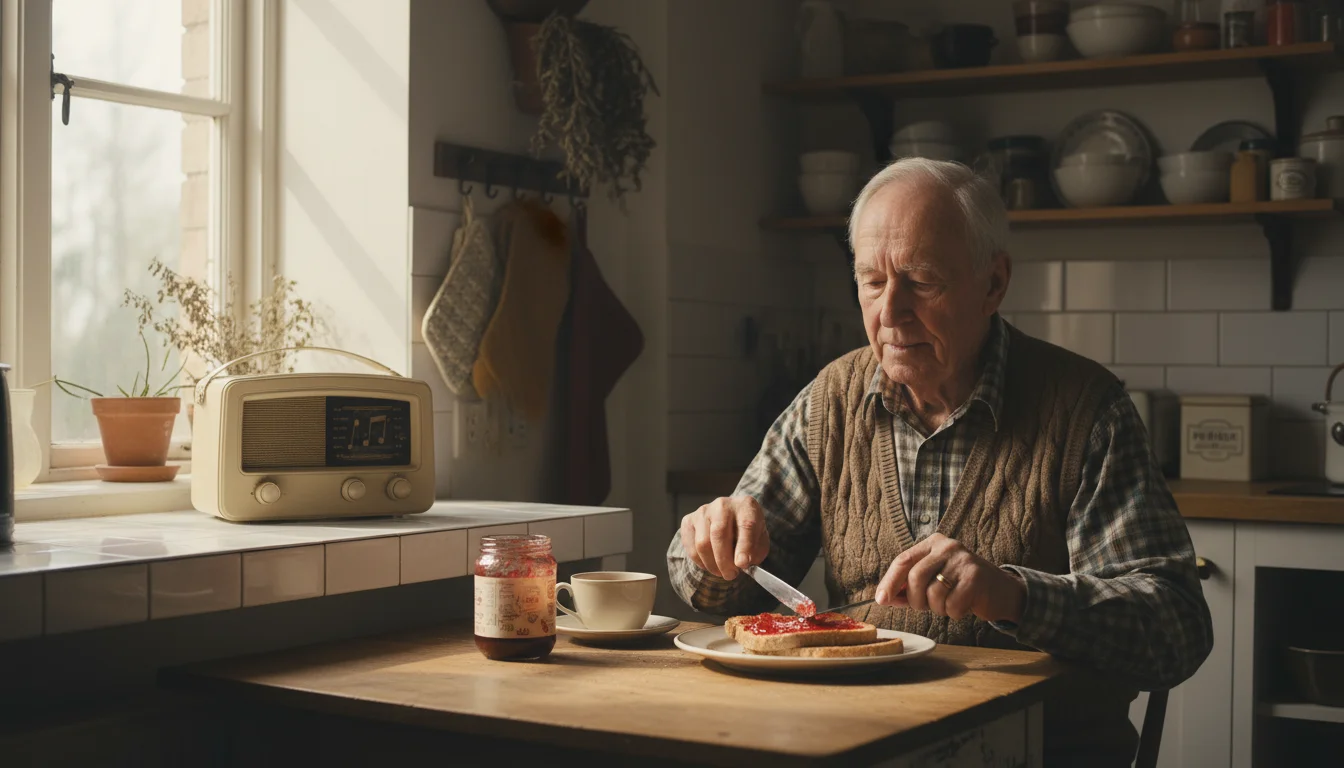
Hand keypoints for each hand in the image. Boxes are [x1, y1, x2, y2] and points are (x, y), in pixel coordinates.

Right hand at [679, 496, 769, 579]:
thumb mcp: (760, 542)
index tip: (742, 564)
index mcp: (746, 506)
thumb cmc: (746, 533)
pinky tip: (710, 564)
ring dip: (712, 564)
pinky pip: (691, 548)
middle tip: (731, 575)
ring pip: (702, 543)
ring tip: (722, 572)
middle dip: (724, 561)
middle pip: (719, 534)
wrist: (730, 522)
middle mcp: (723, 505)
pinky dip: (700, 562)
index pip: (745, 525)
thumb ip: (755, 552)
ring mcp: (703, 511)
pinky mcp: (689, 521)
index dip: (744, 546)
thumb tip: (741, 562)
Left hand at [874, 533, 1026, 622]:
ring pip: (933, 593)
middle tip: (925, 607)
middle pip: (916, 577)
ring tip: (948, 604)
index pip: (903, 561)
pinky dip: (954, 612)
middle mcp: (947, 547)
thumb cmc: (960, 586)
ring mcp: (963, 560)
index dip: (890, 582)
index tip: (881, 599)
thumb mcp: (933, 581)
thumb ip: (908, 587)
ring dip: (937, 609)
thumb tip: (884, 597)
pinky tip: (963, 606)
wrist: (1001, 590)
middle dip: (915, 600)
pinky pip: (952, 604)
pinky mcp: (976, 577)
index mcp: (933, 543)